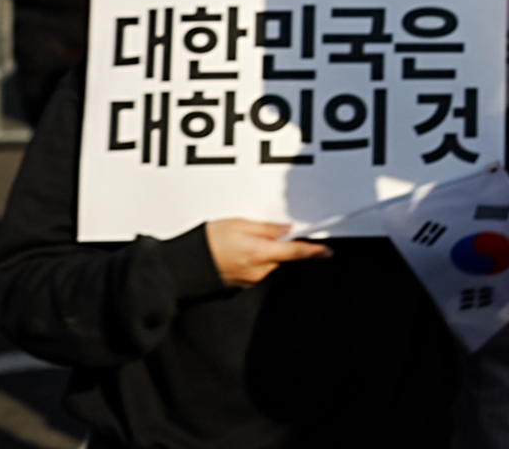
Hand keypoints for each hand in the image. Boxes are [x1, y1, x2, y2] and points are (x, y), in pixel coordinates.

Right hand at [205, 219, 329, 288]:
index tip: (327, 251)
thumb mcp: (237, 225)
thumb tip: (285, 229)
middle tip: (254, 232)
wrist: (181, 267)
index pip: (295, 252)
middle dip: (275, 244)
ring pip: (267, 262)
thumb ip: (265, 228)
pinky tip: (233, 253)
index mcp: (260, 253)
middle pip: (280, 256)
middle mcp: (258, 271)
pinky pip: (254, 269)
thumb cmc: (205, 244)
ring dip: (260, 251)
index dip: (313, 251)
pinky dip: (250, 259)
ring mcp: (249, 280)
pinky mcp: (240, 284)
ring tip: (237, 242)